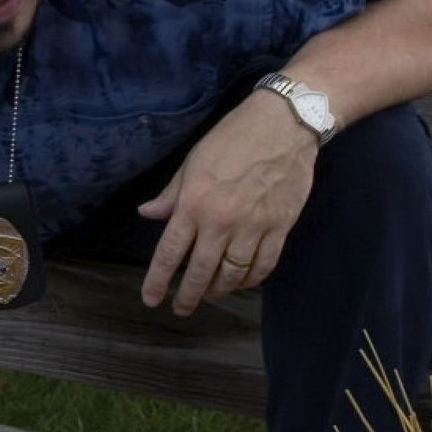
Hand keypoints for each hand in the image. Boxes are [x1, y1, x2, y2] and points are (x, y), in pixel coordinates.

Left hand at [137, 96, 318, 314]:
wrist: (284, 123)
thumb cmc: (233, 138)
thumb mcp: (193, 162)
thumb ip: (171, 195)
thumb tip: (147, 214)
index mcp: (194, 203)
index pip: (170, 252)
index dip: (158, 281)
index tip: (151, 299)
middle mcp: (221, 221)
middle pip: (201, 272)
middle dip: (188, 296)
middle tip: (181, 308)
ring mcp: (253, 227)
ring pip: (233, 274)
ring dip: (219, 290)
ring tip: (210, 294)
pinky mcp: (280, 227)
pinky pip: (263, 265)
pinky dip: (250, 279)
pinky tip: (241, 281)